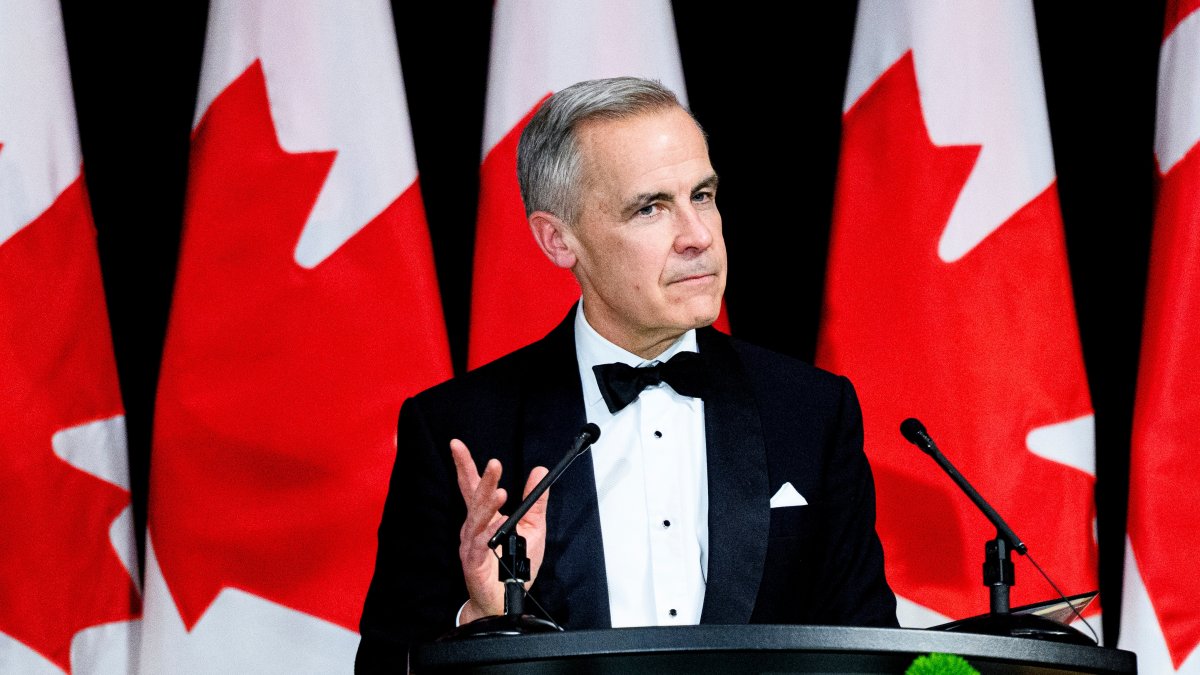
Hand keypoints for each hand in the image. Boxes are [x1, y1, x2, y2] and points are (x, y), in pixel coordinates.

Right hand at [450, 438, 548, 622]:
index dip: (464, 465)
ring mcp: (472, 545)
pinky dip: (490, 532)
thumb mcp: (533, 528)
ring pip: (478, 519)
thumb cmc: (514, 567)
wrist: (504, 600)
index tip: (457, 445)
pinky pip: (481, 544)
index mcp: (484, 517)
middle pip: (476, 498)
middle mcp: (474, 528)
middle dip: (484, 480)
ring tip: (501, 490)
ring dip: (488, 503)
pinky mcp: (475, 562)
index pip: (472, 485)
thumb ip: (535, 500)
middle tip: (495, 463)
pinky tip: (499, 522)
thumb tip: (539, 471)